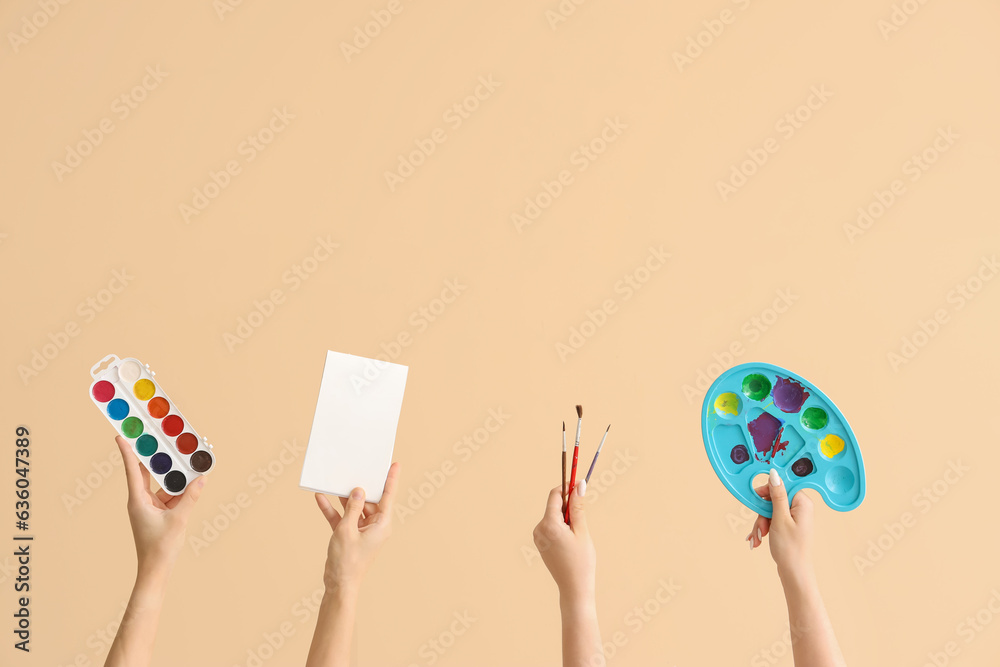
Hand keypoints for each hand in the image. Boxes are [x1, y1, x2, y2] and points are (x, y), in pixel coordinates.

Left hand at [116, 436, 205, 575]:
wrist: (156, 570)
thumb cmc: (160, 547)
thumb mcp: (180, 519)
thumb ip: (190, 497)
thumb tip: (201, 478)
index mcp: (138, 500)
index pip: (132, 470)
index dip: (127, 452)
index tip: (120, 435)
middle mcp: (141, 501)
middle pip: (146, 473)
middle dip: (156, 458)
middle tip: (161, 440)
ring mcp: (149, 507)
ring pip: (161, 484)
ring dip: (173, 475)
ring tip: (186, 461)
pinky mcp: (157, 514)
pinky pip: (168, 496)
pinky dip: (179, 490)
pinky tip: (192, 483)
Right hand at [315, 462, 399, 592]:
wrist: (338, 584)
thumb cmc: (347, 560)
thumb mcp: (347, 530)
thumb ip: (352, 508)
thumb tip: (358, 490)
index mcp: (382, 524)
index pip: (388, 496)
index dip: (392, 479)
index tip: (395, 464)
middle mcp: (374, 525)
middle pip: (370, 500)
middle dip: (362, 486)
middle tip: (358, 468)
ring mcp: (362, 530)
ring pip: (354, 507)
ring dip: (344, 497)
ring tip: (336, 479)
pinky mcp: (349, 534)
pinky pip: (342, 517)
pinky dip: (333, 509)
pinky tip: (321, 497)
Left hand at [533, 480, 595, 603]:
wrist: (573, 588)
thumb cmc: (581, 562)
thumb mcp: (582, 531)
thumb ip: (578, 507)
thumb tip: (579, 485)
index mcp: (549, 524)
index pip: (555, 495)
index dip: (567, 486)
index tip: (580, 482)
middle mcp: (539, 528)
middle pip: (554, 505)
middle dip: (569, 504)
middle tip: (584, 512)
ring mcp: (538, 536)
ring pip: (553, 516)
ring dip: (567, 517)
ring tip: (579, 534)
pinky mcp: (540, 543)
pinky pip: (551, 526)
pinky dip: (562, 525)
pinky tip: (572, 540)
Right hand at [747, 468, 814, 581]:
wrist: (794, 572)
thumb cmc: (790, 548)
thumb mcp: (779, 518)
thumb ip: (777, 495)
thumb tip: (774, 474)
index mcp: (802, 502)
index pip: (781, 485)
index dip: (767, 492)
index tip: (756, 499)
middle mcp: (801, 508)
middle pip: (774, 499)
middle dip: (762, 514)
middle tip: (761, 528)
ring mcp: (795, 517)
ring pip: (770, 511)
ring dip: (761, 523)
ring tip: (759, 538)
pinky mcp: (790, 525)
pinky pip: (773, 520)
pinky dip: (765, 528)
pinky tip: (758, 540)